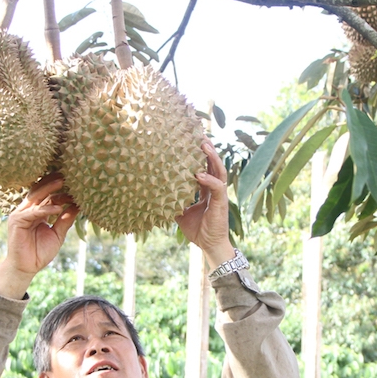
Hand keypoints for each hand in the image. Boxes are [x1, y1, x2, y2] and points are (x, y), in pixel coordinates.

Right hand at [0, 174, 77, 298]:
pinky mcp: (17, 221)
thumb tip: (78, 206)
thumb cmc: (40, 252)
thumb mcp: (58, 234)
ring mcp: (21, 214)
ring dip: (49, 189)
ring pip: (36, 197)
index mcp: (36, 212)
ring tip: (62, 182)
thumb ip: (65, 219)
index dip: (61, 191)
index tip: (76, 186)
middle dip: (53, 182)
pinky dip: (45, 209)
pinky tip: (57, 208)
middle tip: (67, 174)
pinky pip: (33, 212)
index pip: (48, 196)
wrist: (27, 268)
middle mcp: (27, 210)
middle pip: (41, 191)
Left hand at [177, 141, 234, 268]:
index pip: (205, 166)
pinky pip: (217, 187)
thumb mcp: (180, 212)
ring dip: (212, 157)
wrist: (209, 245)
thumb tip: (154, 193)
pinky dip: (208, 179)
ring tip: (204, 144)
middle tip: (198, 132)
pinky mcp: (221, 202)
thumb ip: (172, 200)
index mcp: (207, 189)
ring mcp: (220, 194)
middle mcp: (215, 188)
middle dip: (208, 148)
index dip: (199, 153)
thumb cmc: (197, 229)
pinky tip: (199, 174)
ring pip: (219, 170)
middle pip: (213, 163)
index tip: (190, 139)